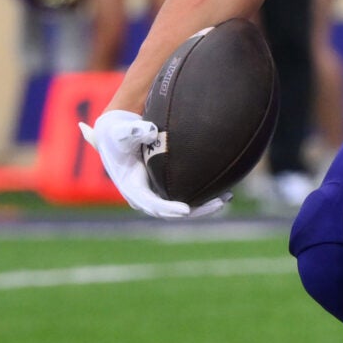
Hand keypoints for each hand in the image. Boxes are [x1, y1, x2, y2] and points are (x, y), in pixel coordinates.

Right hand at [81, 110, 226, 219]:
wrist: (115, 136)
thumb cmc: (118, 133)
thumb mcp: (122, 131)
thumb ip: (133, 130)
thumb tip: (152, 131)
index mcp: (132, 189)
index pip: (152, 204)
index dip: (169, 209)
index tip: (186, 210)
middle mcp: (144, 197)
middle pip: (171, 211)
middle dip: (196, 210)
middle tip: (219, 204)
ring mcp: (155, 194)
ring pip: (181, 207)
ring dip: (203, 205)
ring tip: (227, 198)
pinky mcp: (163, 188)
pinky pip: (184, 196)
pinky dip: (201, 196)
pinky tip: (223, 190)